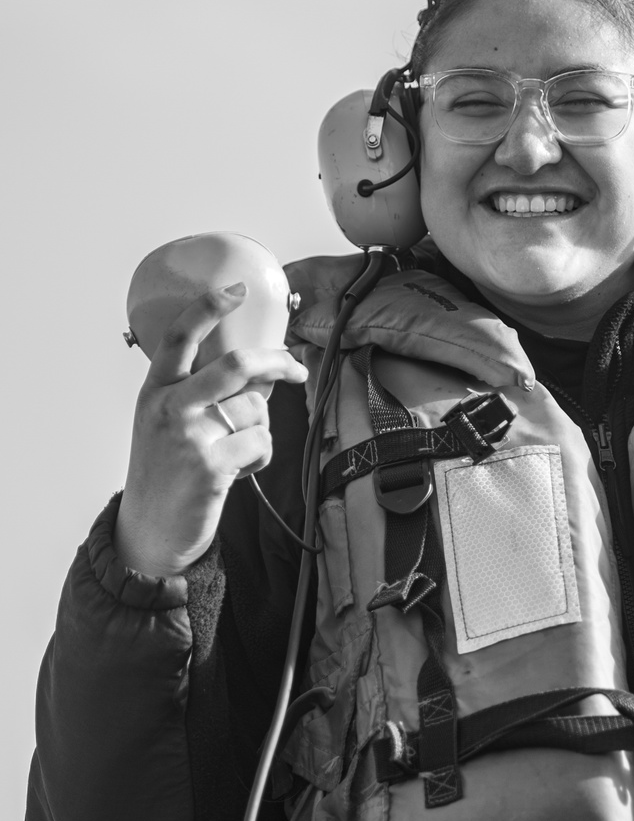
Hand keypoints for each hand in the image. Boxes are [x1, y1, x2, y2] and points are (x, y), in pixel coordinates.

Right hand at [114, 283, 308, 577]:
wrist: (150, 531)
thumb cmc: (167, 473)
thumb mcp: (169, 423)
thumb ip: (202, 393)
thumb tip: (260, 372)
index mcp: (156, 390)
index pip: (179, 336)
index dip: (208, 308)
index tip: (236, 290)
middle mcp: (169, 407)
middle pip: (235, 365)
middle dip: (276, 362)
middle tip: (295, 367)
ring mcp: (189, 436)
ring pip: (256, 410)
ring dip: (261, 428)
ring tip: (237, 450)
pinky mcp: (211, 466)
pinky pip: (262, 444)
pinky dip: (261, 457)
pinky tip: (239, 470)